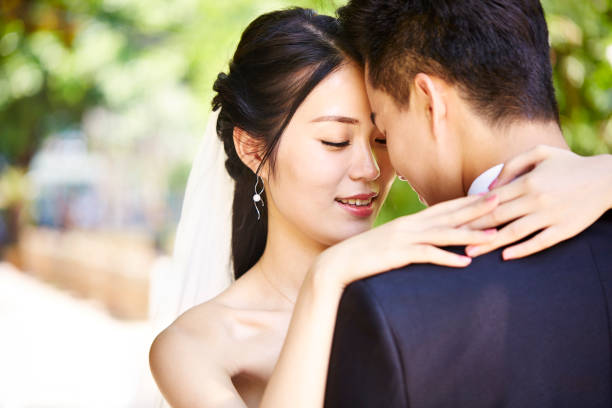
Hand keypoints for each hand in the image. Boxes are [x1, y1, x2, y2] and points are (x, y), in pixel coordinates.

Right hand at [311, 194, 499, 291]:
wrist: (339, 263)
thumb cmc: (366, 255)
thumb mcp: (391, 242)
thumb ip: (411, 238)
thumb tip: (429, 240)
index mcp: (409, 222)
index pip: (444, 208)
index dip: (468, 201)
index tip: (491, 195)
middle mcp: (409, 226)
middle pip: (449, 215)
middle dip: (476, 208)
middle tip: (502, 200)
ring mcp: (404, 239)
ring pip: (444, 234)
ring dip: (471, 234)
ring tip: (495, 234)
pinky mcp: (397, 255)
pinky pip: (427, 256)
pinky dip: (447, 258)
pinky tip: (465, 263)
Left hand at [465, 145, 611, 259]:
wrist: (606, 179)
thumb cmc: (569, 164)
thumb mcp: (540, 153)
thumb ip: (511, 166)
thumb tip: (489, 187)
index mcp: (527, 182)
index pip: (491, 200)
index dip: (469, 211)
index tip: (452, 219)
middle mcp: (536, 200)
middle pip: (496, 218)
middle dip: (471, 229)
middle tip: (451, 239)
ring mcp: (550, 216)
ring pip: (513, 233)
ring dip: (489, 243)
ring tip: (470, 252)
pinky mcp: (564, 230)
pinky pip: (539, 242)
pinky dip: (522, 250)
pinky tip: (505, 256)